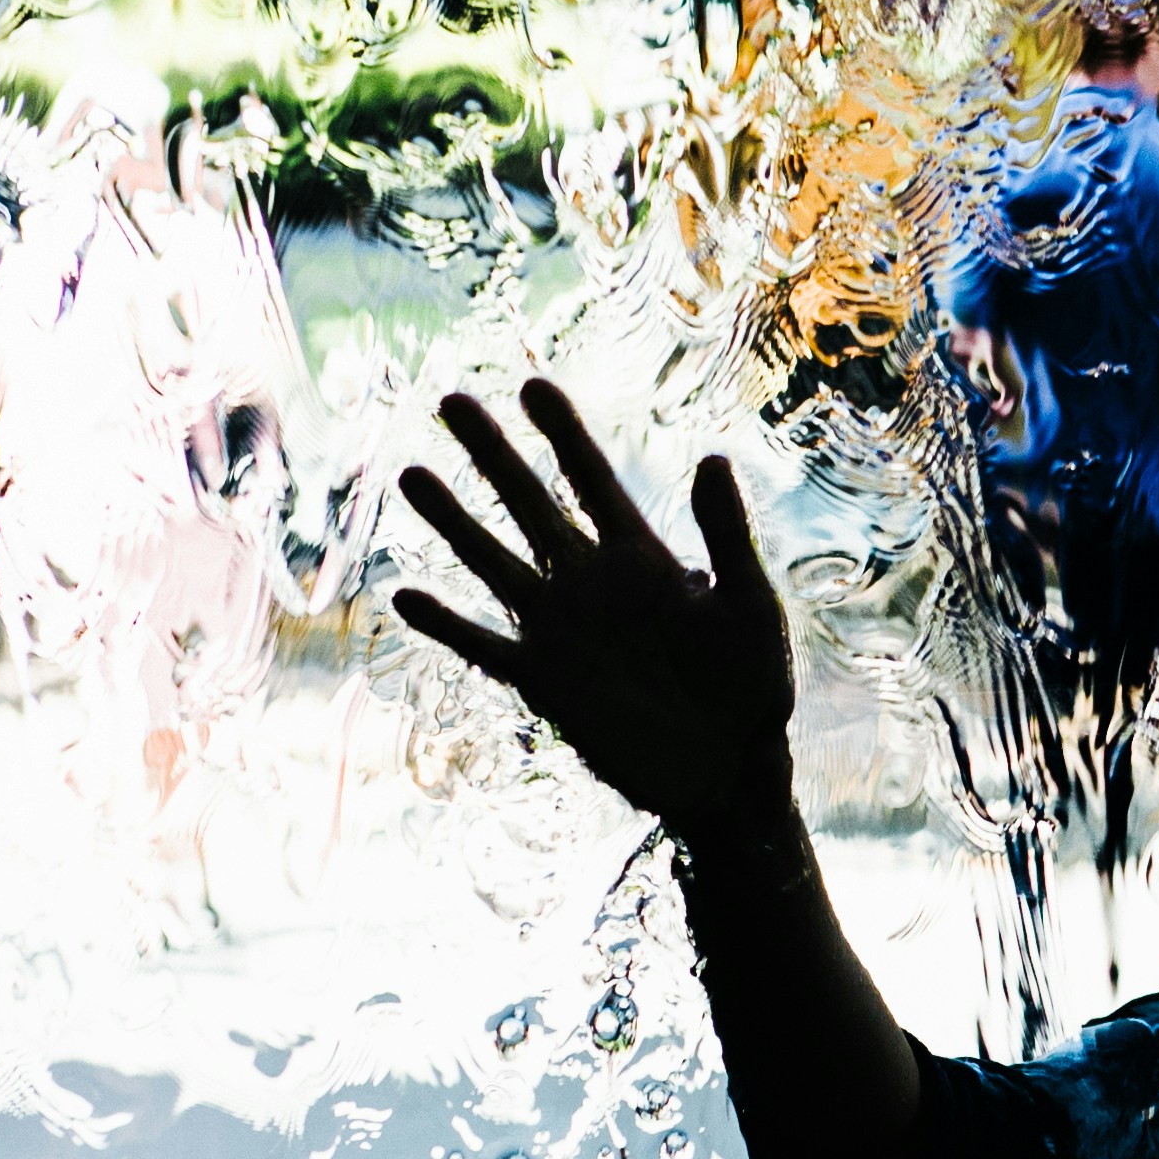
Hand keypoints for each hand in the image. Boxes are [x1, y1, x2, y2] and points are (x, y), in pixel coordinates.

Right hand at [392, 380, 794, 837]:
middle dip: (491, 454)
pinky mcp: (543, 683)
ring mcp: (560, 630)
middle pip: (529, 504)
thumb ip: (728, 536)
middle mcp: (590, 583)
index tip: (531, 386)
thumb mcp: (751, 607)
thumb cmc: (754, 686)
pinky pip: (482, 646)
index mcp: (642, 558)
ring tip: (412, 475)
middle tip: (451, 400)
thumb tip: (712, 457)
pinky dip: (446, 625)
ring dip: (453, 522)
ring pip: (493, 563)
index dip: (562, 433)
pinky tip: (405, 596)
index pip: (591, 479)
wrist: (727, 772)